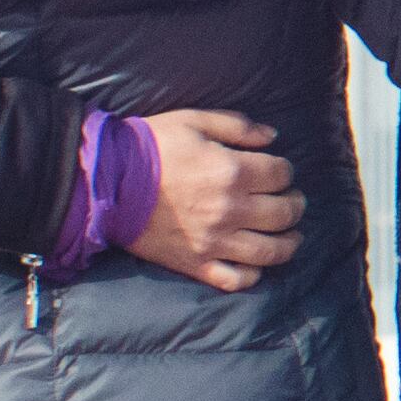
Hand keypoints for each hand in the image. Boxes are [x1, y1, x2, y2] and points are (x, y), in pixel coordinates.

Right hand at [131, 110, 301, 289]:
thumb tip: (272, 136)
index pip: (281, 175)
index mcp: (231, 171)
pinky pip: (236, 280)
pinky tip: (256, 264)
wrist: (105, 182)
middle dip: (295, 205)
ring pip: (270, 252)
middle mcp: (229, 210)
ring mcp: (214, 241)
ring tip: (290, 236)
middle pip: (284, 214)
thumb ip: (237, 126)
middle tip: (292, 201)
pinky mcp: (196, 263)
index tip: (280, 171)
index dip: (286, 171)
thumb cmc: (149, 146)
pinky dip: (252, 275)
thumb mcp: (193, 121)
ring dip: (288, 243)